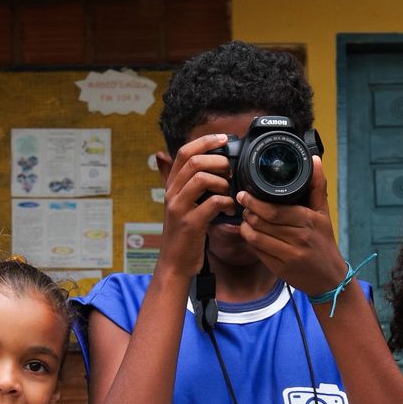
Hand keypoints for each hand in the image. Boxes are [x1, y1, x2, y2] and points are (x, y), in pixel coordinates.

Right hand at [158, 133, 235, 278]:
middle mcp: (172, 194)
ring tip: (230, 191)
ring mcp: (179, 208)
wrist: (175, 264)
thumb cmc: (184, 235)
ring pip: (201, 178)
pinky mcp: (190, 224)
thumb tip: (186, 164)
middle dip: (218, 160)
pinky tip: (231, 208)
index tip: (223, 139)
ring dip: (222, 181)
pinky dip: (226, 202)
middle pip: (193, 161)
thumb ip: (186, 185)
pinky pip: (212, 203)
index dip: (204, 141)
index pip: (184, 152)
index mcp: (171, 187)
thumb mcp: (181, 205)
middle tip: (231, 170)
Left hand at [237, 157, 347, 296]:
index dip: (255, 202)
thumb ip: (316, 187)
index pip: (275, 210)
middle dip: (248, 212)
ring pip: (256, 238)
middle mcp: (299, 239)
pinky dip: (251, 242)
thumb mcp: (323, 214)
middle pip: (263, 223)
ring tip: (246, 219)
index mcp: (308, 222)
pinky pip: (258, 252)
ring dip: (246, 227)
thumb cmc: (324, 242)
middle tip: (244, 204)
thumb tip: (314, 160)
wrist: (329, 278)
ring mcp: (288, 256)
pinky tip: (251, 234)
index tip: (245, 195)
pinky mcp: (280, 269)